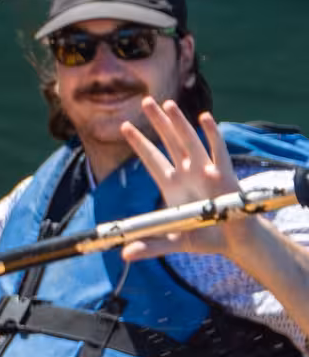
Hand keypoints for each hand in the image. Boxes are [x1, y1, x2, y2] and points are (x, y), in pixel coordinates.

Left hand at [120, 102, 243, 261]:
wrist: (233, 241)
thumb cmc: (204, 237)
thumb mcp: (172, 242)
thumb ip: (148, 246)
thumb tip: (124, 255)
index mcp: (171, 185)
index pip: (151, 159)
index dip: (139, 142)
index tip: (124, 126)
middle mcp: (186, 173)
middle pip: (168, 142)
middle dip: (157, 122)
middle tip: (144, 101)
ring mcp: (205, 171)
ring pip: (189, 141)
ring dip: (179, 122)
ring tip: (167, 104)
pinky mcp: (224, 175)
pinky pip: (218, 151)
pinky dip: (212, 135)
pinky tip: (205, 118)